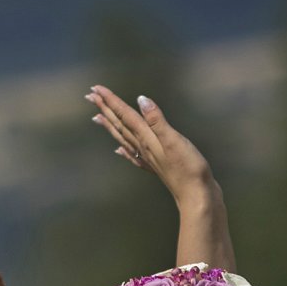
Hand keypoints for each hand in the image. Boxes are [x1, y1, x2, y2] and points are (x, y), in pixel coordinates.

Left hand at [87, 85, 215, 203]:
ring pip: (123, 138)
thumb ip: (156, 120)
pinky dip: (124, 149)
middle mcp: (143, 148)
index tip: (95, 88)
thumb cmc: (188, 168)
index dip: (110, 100)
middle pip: (120, 125)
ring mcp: (148, 159)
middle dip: (105, 109)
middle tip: (90, 95)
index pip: (125, 115)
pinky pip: (133, 155)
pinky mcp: (156, 167)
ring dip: (110, 126)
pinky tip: (119, 150)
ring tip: (97, 117)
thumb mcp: (173, 140)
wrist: (196, 197)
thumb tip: (141, 99)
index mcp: (146, 138)